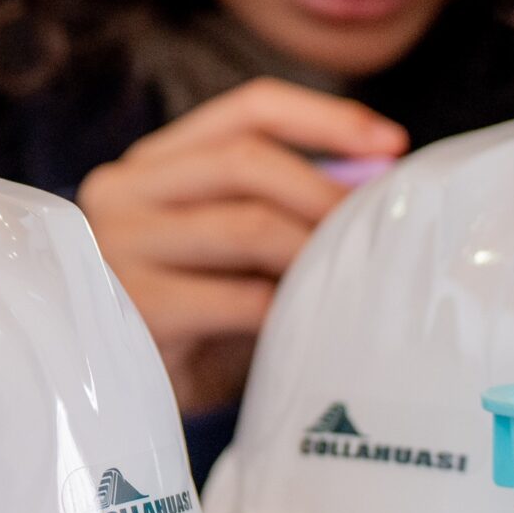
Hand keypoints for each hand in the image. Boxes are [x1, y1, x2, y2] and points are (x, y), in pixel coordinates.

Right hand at [80, 79, 406, 413]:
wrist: (123, 402)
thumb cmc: (195, 321)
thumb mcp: (228, 250)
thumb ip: (280, 206)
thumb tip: (378, 172)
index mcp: (152, 164)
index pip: (246, 110)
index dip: (326, 118)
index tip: (394, 144)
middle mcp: (122, 191)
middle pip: (246, 159)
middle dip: (325, 192)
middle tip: (375, 230)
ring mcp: (119, 249)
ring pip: (247, 224)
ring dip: (312, 252)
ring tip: (347, 279)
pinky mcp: (135, 309)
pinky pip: (241, 298)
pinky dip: (288, 309)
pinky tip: (309, 327)